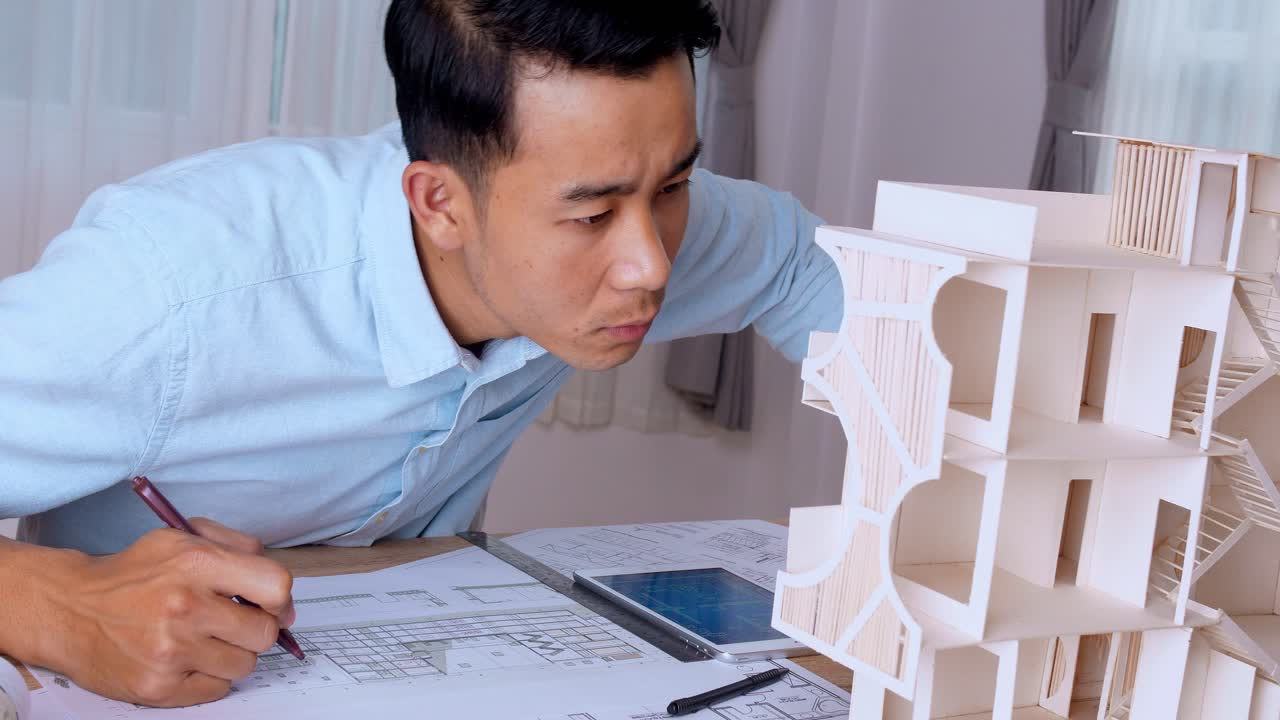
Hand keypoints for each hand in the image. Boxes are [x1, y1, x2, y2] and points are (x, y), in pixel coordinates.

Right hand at [39, 519, 294, 706]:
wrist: (70, 608)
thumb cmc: (134, 572)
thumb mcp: (183, 536)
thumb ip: (240, 549)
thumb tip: (282, 594)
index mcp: (196, 562)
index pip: (276, 587)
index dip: (279, 599)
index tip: (269, 605)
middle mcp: (185, 607)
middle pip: (265, 633)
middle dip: (256, 628)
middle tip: (232, 623)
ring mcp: (171, 651)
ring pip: (245, 664)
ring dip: (232, 654)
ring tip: (204, 639)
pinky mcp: (159, 686)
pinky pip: (218, 689)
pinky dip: (210, 677)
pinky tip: (187, 658)